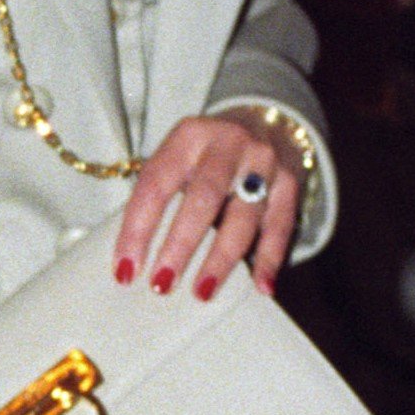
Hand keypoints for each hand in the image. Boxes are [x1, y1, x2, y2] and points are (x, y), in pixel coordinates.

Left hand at [112, 109, 302, 303]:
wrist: (262, 123)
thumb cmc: (206, 154)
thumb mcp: (178, 157)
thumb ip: (160, 195)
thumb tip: (133, 259)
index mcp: (189, 135)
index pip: (157, 183)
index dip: (138, 228)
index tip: (126, 270)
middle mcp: (229, 143)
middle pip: (204, 196)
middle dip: (181, 244)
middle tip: (162, 284)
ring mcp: (263, 161)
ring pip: (243, 215)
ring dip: (221, 258)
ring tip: (202, 292)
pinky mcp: (289, 182)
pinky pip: (280, 225)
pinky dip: (270, 257)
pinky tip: (261, 286)